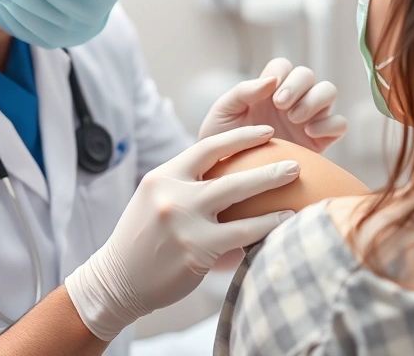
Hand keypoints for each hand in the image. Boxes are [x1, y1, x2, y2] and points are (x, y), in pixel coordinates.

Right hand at [64, 126, 298, 340]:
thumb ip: (185, 185)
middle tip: (295, 162)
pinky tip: (286, 222)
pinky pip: (242, 233)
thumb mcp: (156, 200)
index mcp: (163, 175)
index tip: (266, 134)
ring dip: (272, 186)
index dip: (241, 138)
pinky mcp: (196, 248)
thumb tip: (228, 174)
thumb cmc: (143, 240)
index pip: (207, 147)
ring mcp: (184, 220)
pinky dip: (267, 225)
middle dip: (267, 164)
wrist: (116, 280)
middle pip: (230, 170)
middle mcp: (172, 193)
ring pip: (239, 197)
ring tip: (297, 186)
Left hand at [199, 58, 347, 152]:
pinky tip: (309, 133)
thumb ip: (243, 91)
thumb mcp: (224, 112)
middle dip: (297, 85)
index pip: (283, 66)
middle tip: (280, 106)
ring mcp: (308, 119)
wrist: (229, 178)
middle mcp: (292, 100)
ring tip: (294, 119)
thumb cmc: (223, 142)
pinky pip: (339, 124)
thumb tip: (272, 80)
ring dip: (313, 101)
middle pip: (308, 74)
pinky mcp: (320, 140)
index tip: (269, 94)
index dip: (281, 73)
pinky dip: (329, 124)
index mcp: (268, 90)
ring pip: (328, 92)